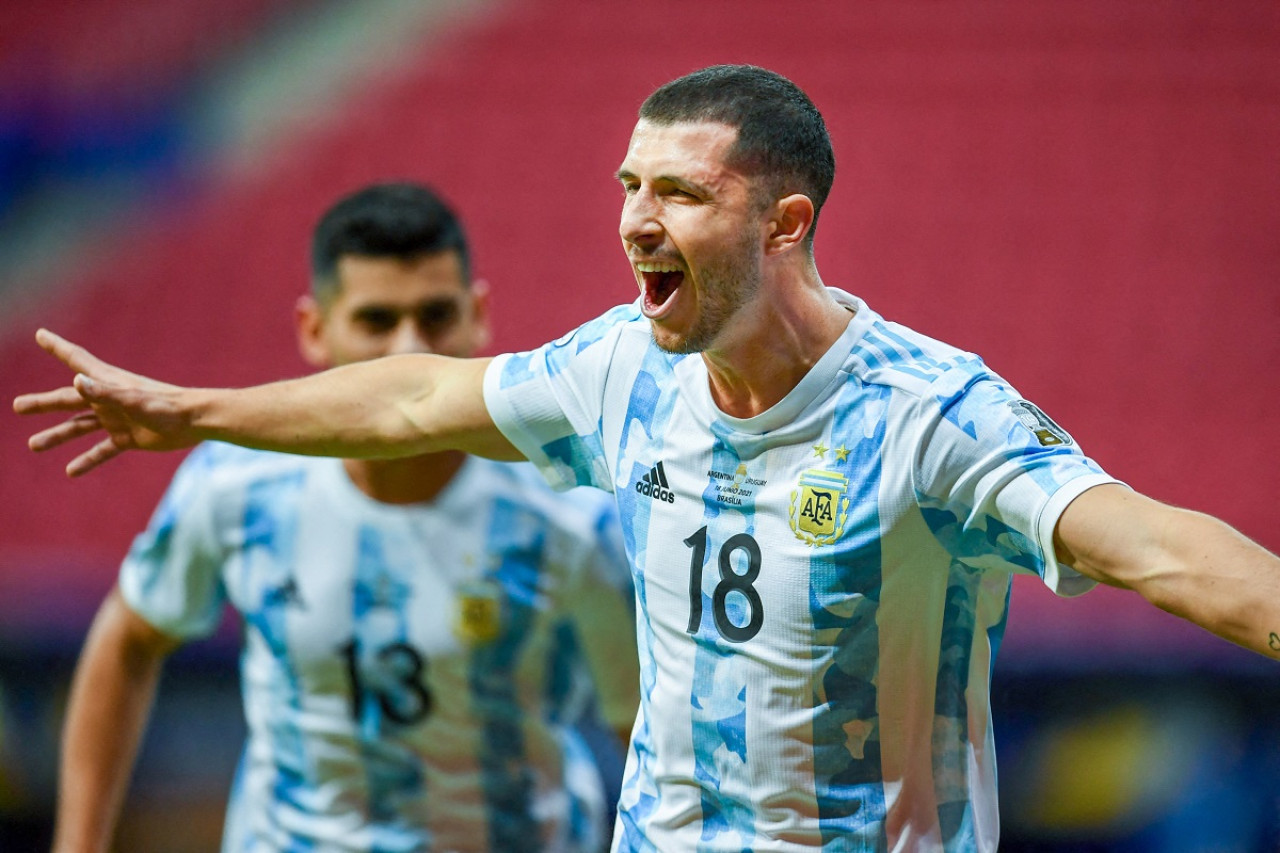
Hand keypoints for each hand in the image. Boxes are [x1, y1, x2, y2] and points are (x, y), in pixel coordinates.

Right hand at [13, 329, 199, 476]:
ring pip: (80, 427)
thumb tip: (76, 381)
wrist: (196, 422)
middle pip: (68, 399)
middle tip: (17, 406)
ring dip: (58, 435)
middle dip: (43, 402)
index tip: (40, 334)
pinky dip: (88, 459)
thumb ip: (105, 392)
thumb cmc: (167, 406)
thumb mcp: (133, 400)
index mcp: (108, 382)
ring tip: (34, 445)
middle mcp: (109, 399)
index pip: (77, 360)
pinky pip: (103, 450)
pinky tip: (71, 470)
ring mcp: (118, 419)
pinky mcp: (129, 437)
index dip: (58, 347)